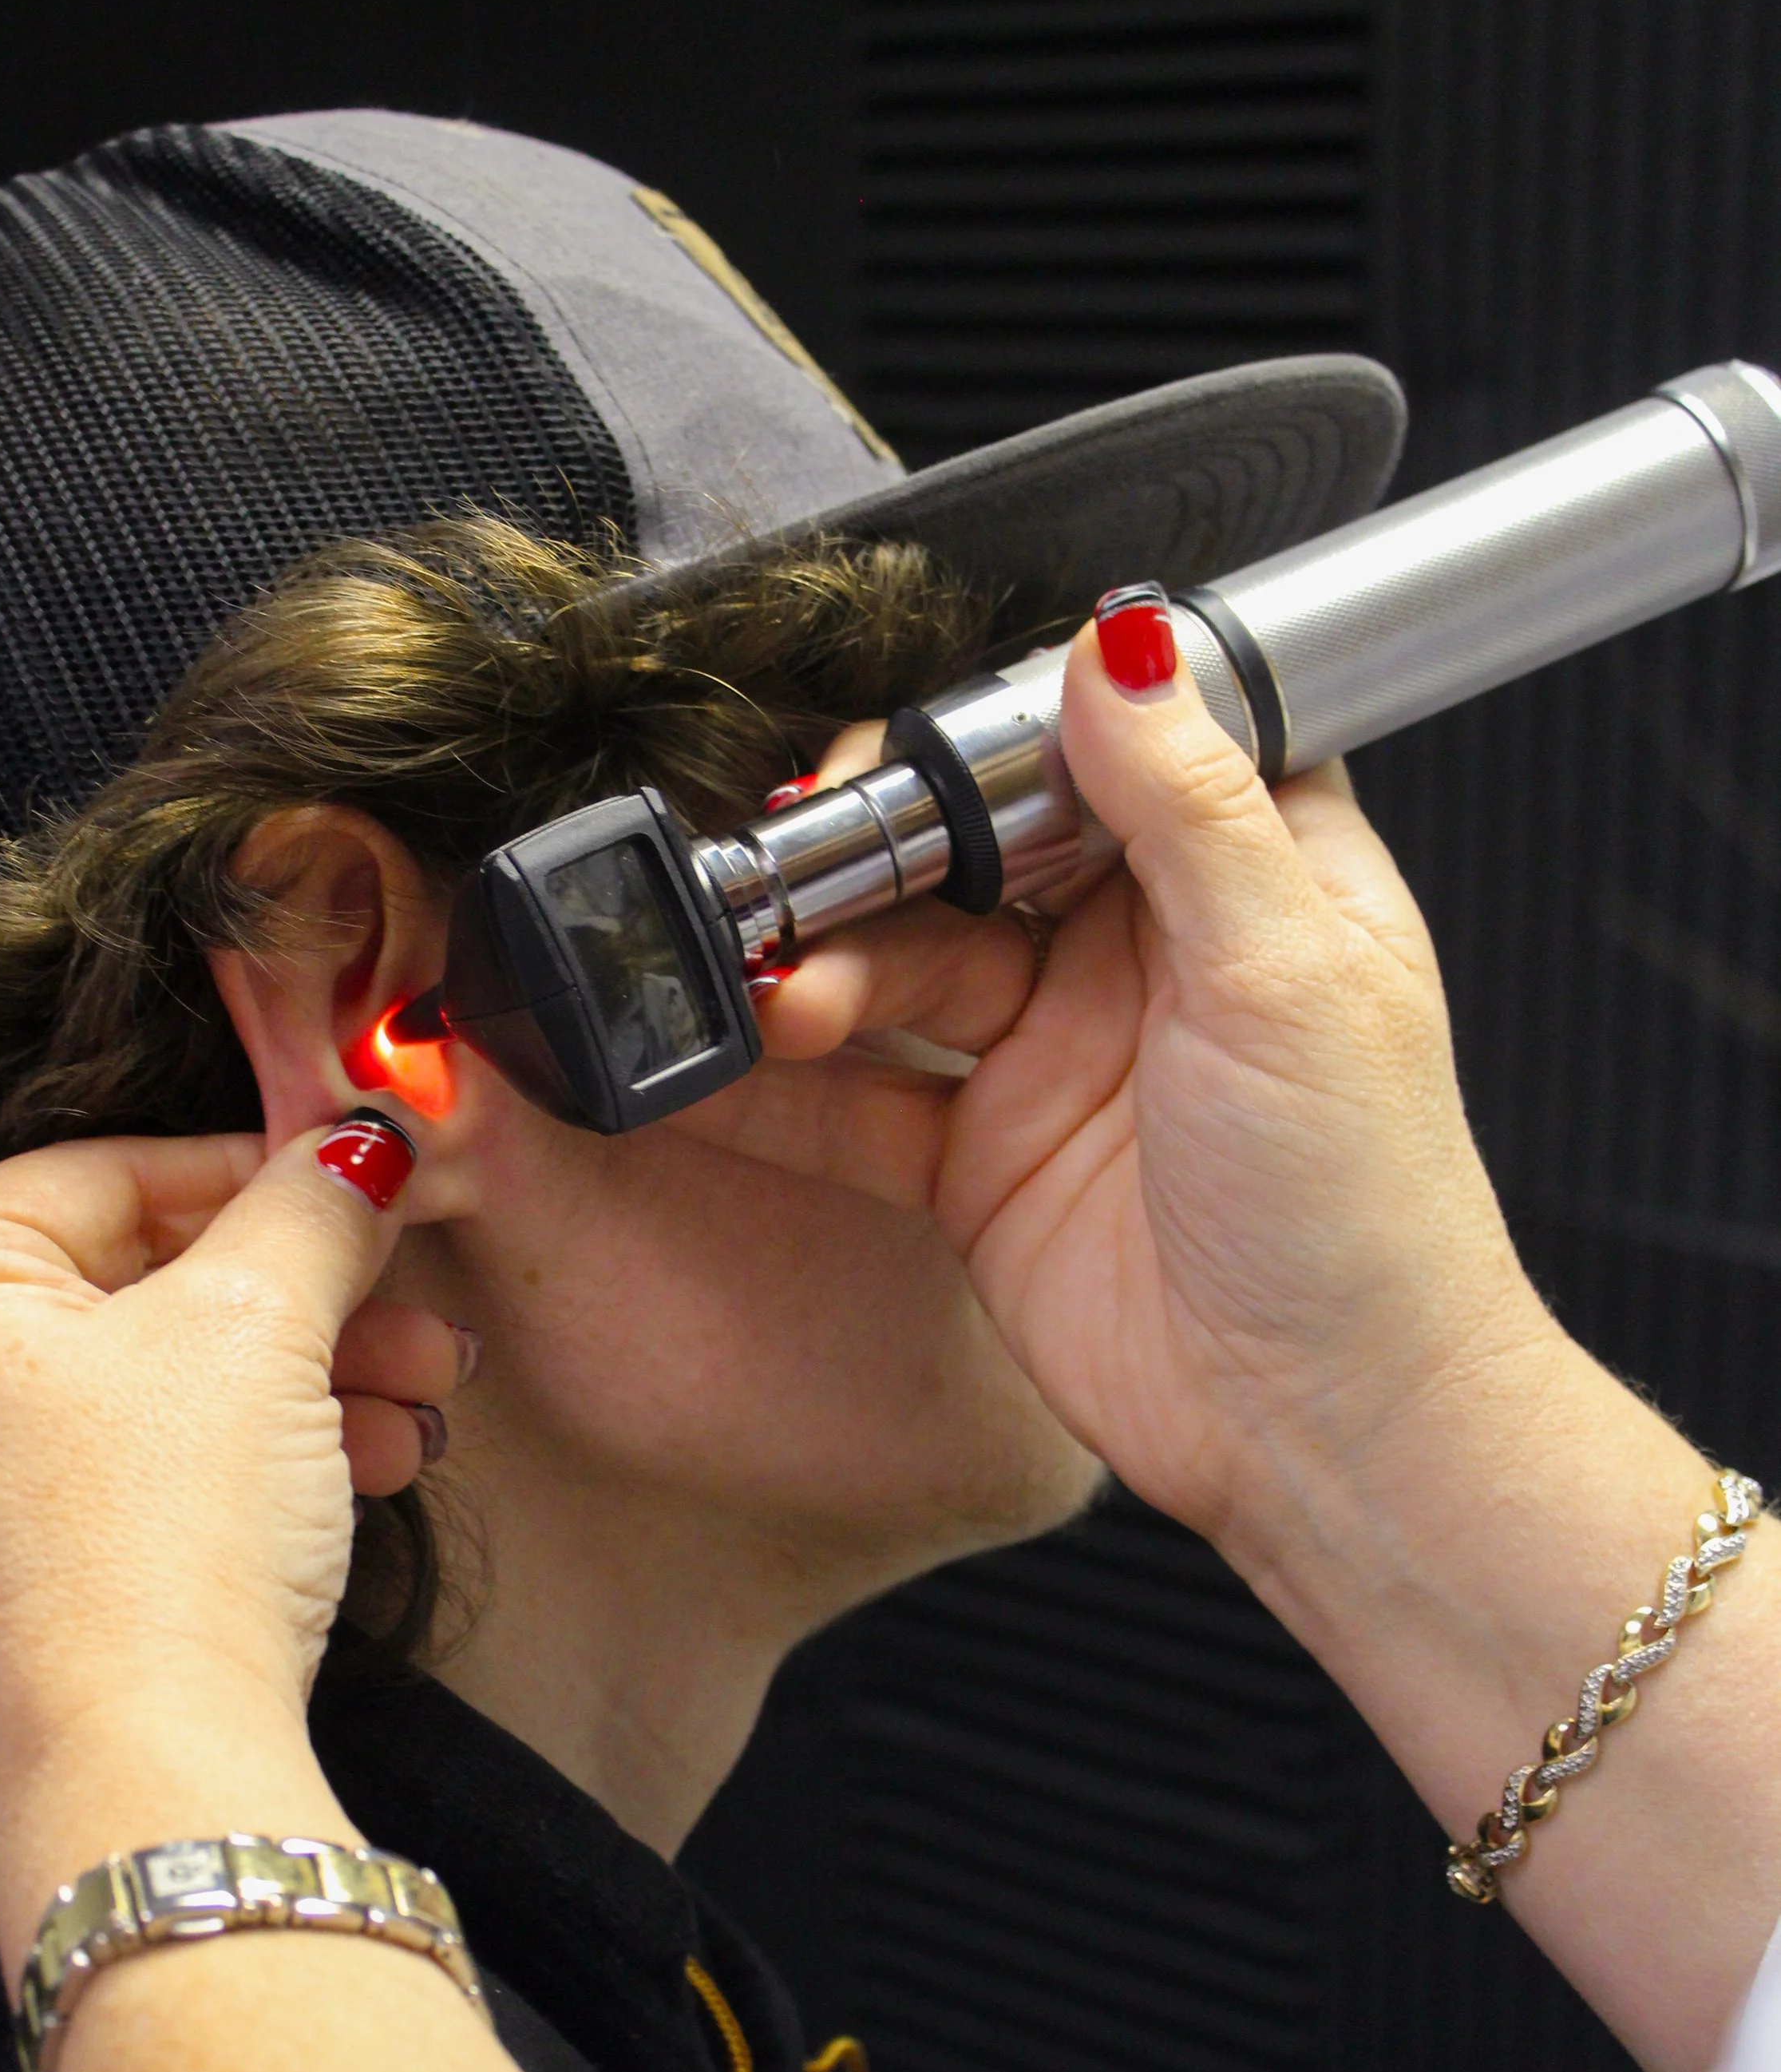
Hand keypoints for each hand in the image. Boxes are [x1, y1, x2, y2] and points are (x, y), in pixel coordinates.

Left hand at [0, 1119, 462, 1917]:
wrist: (143, 1790)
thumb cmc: (153, 1556)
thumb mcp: (257, 1328)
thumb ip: (309, 1208)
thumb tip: (354, 1145)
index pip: (97, 1179)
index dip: (254, 1173)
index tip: (354, 1184)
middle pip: (125, 1298)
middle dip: (299, 1306)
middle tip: (406, 1317)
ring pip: (136, 1402)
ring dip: (293, 1392)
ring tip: (409, 1410)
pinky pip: (114, 1494)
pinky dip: (229, 1474)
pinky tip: (349, 1478)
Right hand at [683, 642, 1555, 1568]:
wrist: (1332, 1434)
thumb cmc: (1367, 1210)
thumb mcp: (1287, 971)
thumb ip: (1188, 804)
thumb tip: (1121, 637)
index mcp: (1243, 872)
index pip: (1098, 744)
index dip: (995, 728)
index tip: (903, 744)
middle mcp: (1139, 951)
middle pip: (967, 847)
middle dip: (867, 851)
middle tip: (788, 862)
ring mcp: (1051, 1057)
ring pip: (895, 966)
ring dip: (815, 968)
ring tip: (769, 989)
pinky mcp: (980, 1165)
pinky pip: (851, 1105)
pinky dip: (771, 1091)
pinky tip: (703, 1067)